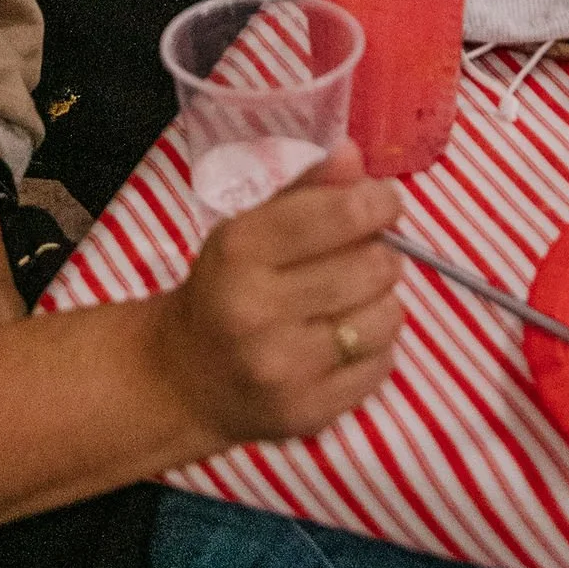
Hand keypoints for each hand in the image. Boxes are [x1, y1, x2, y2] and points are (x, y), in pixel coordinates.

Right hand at [147, 142, 405, 450]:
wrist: (183, 380)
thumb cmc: (223, 290)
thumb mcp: (248, 229)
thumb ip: (304, 191)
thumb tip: (354, 154)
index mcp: (241, 251)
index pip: (338, 215)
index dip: (377, 203)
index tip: (385, 203)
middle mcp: (258, 311)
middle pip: (371, 267)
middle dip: (382, 253)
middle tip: (369, 254)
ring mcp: (284, 369)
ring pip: (384, 318)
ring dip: (383, 301)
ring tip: (359, 298)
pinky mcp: (307, 412)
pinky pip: (381, 366)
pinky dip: (376, 347)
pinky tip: (347, 339)